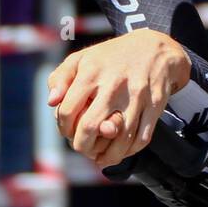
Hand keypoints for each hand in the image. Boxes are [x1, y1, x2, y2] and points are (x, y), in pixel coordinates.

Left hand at [46, 28, 190, 168]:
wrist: (155, 48)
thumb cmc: (112, 57)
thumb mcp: (81, 58)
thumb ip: (60, 78)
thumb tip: (51, 103)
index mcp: (91, 73)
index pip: (68, 111)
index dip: (63, 127)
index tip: (68, 131)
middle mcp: (113, 85)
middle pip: (90, 127)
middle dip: (82, 145)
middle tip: (83, 148)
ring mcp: (136, 96)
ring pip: (119, 138)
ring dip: (108, 156)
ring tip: (100, 158)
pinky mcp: (155, 105)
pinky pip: (142, 137)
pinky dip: (130, 151)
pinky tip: (121, 151)